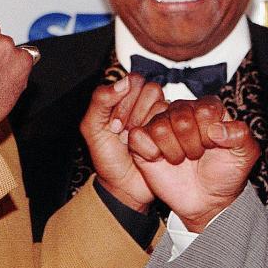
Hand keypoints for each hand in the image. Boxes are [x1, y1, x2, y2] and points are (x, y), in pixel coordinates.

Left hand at [80, 73, 166, 212]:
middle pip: (151, 89)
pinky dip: (160, 135)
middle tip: (124, 135)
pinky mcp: (173, 130)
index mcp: (124, 97)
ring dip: (148, 125)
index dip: (125, 102)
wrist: (123, 186)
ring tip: (135, 142)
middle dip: (136, 114)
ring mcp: (160, 116)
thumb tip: (124, 81)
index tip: (114, 126)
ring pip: (164, 104)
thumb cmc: (107, 157)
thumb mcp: (93, 129)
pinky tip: (150, 149)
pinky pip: (174, 121)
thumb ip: (101, 101)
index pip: (133, 81)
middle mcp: (144, 103)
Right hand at [128, 98, 258, 231]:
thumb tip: (216, 129)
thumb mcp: (245, 154)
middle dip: (192, 144)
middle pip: (180, 117)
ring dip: (174, 151)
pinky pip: (138, 137)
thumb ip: (240, 135)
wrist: (207, 200)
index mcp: (206, 108)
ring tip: (181, 159)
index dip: (209, 132)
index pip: (204, 109)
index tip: (213, 146)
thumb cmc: (225, 173)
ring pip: (160, 127)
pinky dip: (151, 152)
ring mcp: (160, 125)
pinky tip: (161, 159)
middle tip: (197, 155)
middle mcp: (182, 111)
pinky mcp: (142, 142)